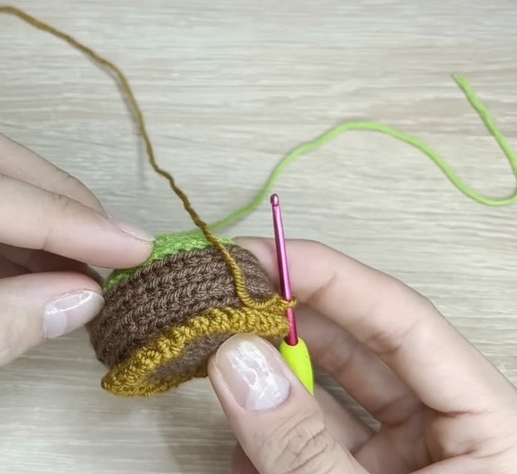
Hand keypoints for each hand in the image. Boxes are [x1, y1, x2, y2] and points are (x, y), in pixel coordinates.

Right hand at [207, 238, 516, 473]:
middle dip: (287, 328)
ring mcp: (409, 465)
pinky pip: (314, 446)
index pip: (408, 323)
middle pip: (362, 352)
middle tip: (226, 300)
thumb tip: (237, 362)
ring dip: (269, 391)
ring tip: (219, 376)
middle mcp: (451, 436)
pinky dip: (269, 443)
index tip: (263, 254)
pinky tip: (239, 454)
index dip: (333, 278)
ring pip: (328, 401)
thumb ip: (302, 443)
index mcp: (492, 428)